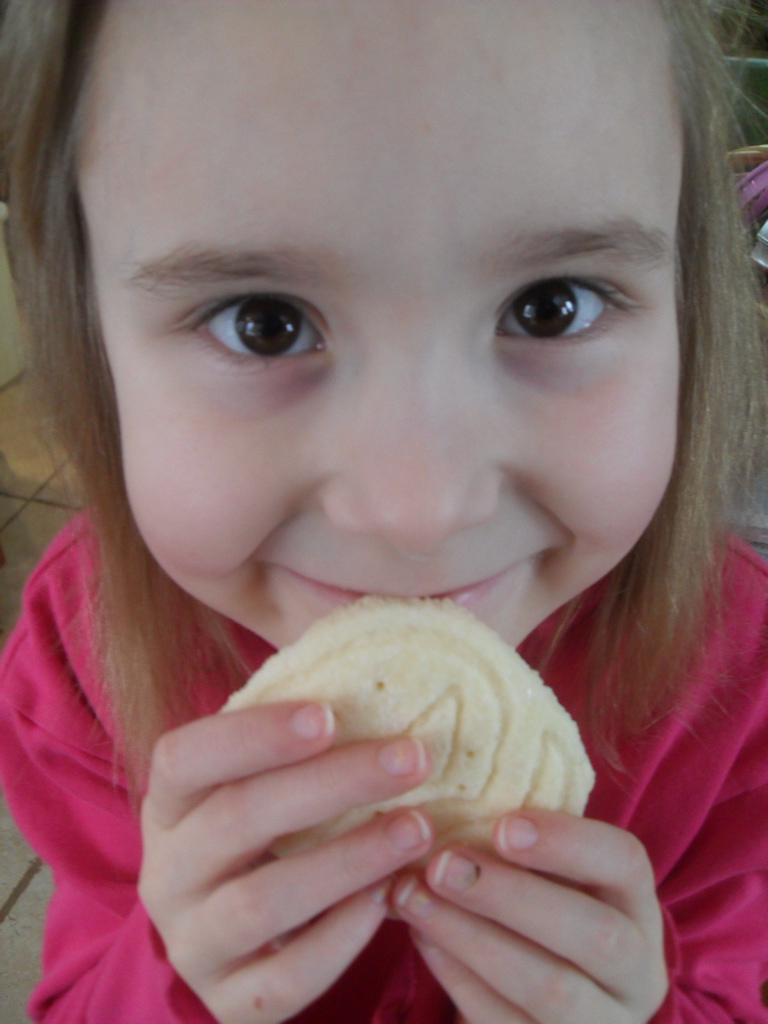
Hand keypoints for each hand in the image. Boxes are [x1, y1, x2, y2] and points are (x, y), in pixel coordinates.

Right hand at [139, 702, 433, 1023]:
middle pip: (236, 819)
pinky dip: (340, 939)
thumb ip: (304, 732)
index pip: (184, 757)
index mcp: (169, 804)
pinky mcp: (230, 1000)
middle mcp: (167, 872)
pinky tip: (387, 899)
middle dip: (331, 785)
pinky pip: (282, 980)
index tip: (330, 714)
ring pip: (260, 902)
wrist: (235, 945)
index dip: (254, 734)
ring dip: (347, 860)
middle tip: (413, 758)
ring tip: (418, 828)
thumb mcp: (265, 783)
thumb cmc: (267, 836)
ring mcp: (193, 942)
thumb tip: (394, 656)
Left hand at [392, 810, 667, 1023]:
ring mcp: (605, 1023)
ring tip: (413, 897)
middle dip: (510, 896)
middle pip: (593, 934)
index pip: (625, 863)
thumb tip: (440, 790)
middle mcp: (637, 968)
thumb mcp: (548, 878)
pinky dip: (460, 980)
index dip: (568, 842)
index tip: (502, 823)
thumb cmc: (539, 914)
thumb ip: (516, 842)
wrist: (551, 1006)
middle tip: (441, 863)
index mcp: (636, 904)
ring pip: (551, 989)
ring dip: (472, 938)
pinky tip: (422, 940)